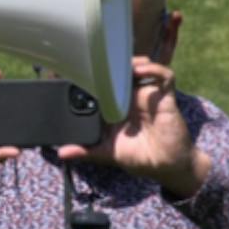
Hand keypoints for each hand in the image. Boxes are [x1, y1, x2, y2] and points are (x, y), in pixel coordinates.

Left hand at [56, 59, 211, 195]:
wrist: (165, 167)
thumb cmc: (138, 157)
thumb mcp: (107, 153)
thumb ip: (87, 151)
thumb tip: (62, 153)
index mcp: (117, 106)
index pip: (106, 83)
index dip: (97, 75)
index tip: (82, 69)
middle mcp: (132, 97)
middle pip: (124, 70)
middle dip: (114, 63)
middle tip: (100, 61)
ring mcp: (148, 96)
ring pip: (143, 67)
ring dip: (133, 62)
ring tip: (121, 64)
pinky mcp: (165, 98)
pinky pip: (165, 76)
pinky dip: (155, 69)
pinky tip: (142, 70)